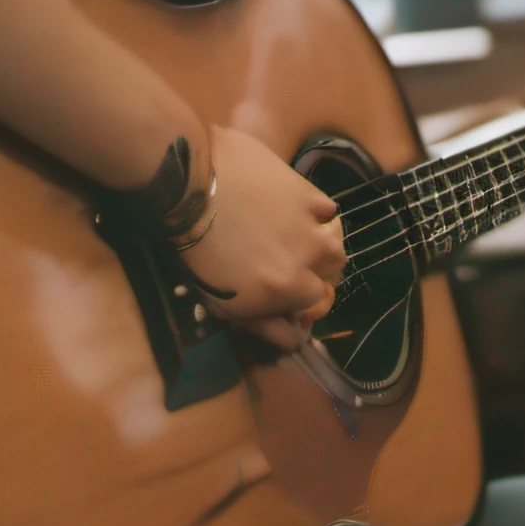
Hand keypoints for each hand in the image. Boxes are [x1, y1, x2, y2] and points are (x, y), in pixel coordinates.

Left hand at [181, 125, 345, 351]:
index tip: (286, 294)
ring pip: (334, 242)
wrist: (190, 185)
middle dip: (317, 273)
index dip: (301, 299)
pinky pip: (326, 209)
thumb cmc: (195, 250)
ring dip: (322, 245)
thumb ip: (265, 326)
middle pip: (332, 272)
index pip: (316, 303)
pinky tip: (296, 212)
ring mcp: (312, 223)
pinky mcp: (308, 192)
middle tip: (291, 264)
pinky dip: (317, 214)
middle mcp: (309, 258)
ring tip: (299, 239)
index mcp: (289, 289)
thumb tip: (295, 341)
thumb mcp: (222, 303)